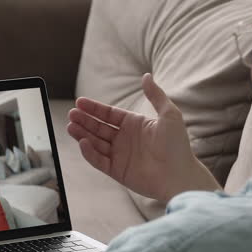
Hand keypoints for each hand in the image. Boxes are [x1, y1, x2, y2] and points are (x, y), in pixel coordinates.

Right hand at [67, 73, 220, 202]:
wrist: (180, 175)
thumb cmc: (178, 145)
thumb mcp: (169, 114)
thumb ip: (155, 95)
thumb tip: (146, 76)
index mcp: (134, 125)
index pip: (109, 114)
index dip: (94, 108)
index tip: (79, 102)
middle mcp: (124, 139)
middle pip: (99, 127)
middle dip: (84, 120)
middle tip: (72, 114)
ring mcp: (120, 155)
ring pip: (95, 143)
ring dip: (82, 134)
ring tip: (71, 126)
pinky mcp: (117, 171)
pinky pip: (99, 161)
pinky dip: (90, 152)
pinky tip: (83, 142)